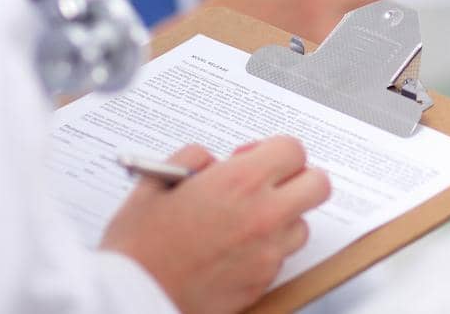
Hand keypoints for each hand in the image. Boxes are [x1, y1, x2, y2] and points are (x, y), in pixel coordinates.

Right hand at [101, 138, 331, 313]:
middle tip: (269, 185)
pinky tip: (233, 251)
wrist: (131, 299)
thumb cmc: (139, 247)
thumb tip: (211, 160)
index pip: (293, 150)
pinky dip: (265, 251)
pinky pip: (280, 258)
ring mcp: (267, 253)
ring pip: (302, 225)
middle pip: (317, 185)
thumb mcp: (155, 182)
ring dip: (282, 219)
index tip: (257, 159)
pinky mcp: (262, 283)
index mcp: (240, 182)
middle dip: (297, 180)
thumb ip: (192, 158)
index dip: (275, 151)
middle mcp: (263, 215)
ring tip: (244, 223)